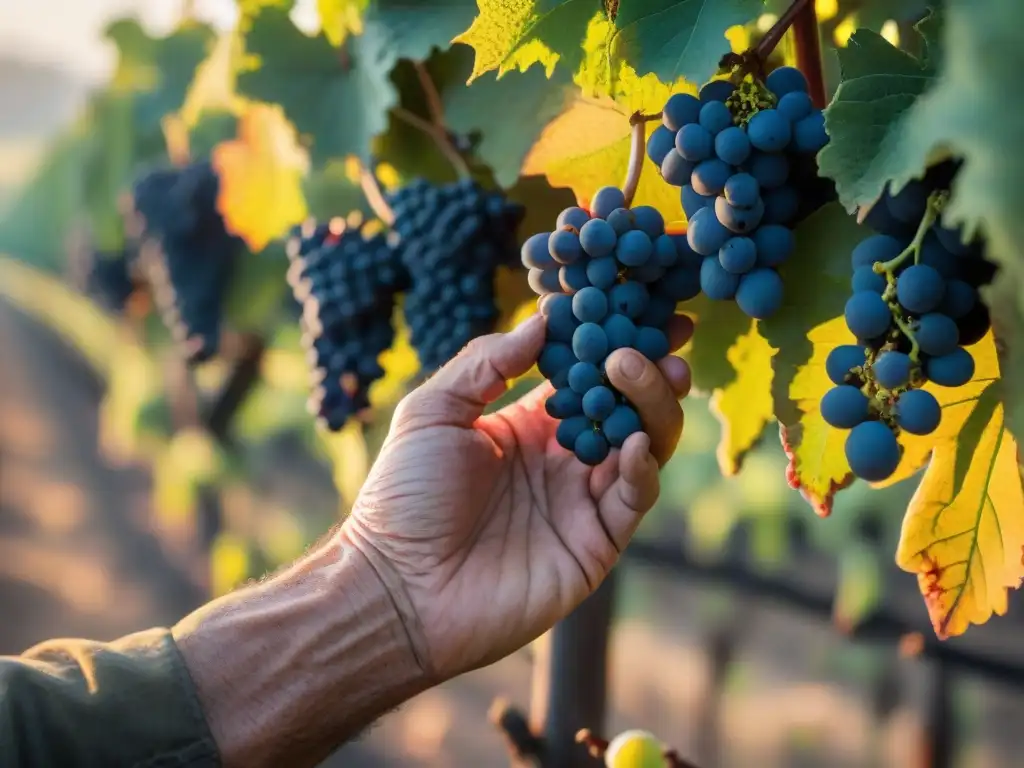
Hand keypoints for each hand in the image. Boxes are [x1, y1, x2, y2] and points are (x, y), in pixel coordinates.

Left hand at [341, 312, 692, 679]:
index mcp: (527, 426)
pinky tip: (630, 436)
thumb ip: (487, 362)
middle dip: (648, 368)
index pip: (584, 374)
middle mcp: (562, 459)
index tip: (636, 303)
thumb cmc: (403, 498)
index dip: (609, 340)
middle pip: (625, 405)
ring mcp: (582, 500)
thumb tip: (543, 319)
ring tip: (639, 369)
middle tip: (662, 335)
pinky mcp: (596, 542)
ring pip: (643, 443)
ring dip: (650, 403)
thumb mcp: (433, 412)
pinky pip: (633, 496)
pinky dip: (641, 463)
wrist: (399, 589)